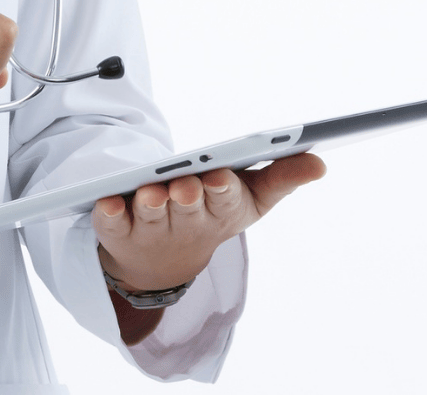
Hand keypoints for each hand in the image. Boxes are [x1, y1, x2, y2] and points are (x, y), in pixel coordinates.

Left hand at [94, 153, 327, 324]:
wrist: (162, 264)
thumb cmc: (213, 214)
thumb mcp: (250, 198)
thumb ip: (283, 176)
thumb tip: (319, 162)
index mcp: (220, 212)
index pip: (225, 201)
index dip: (222, 190)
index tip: (221, 176)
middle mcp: (186, 223)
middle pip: (187, 210)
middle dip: (187, 198)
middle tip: (186, 185)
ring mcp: (151, 229)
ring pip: (150, 216)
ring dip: (150, 205)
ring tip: (151, 191)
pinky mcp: (118, 231)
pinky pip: (111, 225)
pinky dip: (109, 214)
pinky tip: (106, 201)